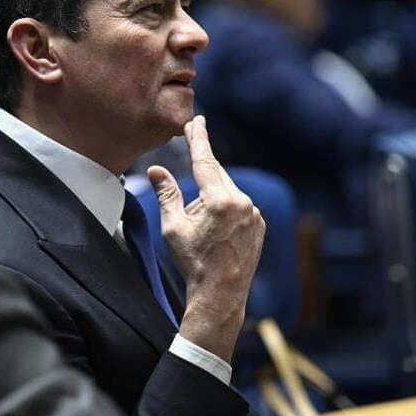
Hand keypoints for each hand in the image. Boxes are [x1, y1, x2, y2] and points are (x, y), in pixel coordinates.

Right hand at [148, 115, 264, 361]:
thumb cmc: (194, 262)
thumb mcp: (173, 228)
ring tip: (202, 231)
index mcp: (220, 200)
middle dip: (200, 181)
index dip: (198, 139)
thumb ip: (167, 195)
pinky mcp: (259, 224)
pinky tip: (216, 233)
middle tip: (189, 209)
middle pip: (217, 176)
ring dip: (212, 199)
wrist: (221, 294)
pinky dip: (225, 210)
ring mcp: (254, 214)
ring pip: (228, 192)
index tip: (197, 121)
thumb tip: (156, 171)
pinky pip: (239, 206)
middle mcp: (242, 202)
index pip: (205, 161)